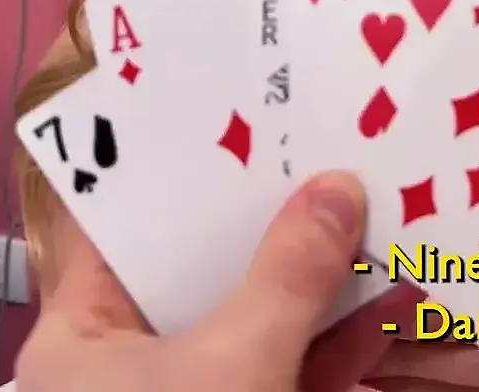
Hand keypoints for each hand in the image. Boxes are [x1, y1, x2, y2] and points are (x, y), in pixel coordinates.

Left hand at [15, 172, 416, 391]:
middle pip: (206, 271)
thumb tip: (337, 188)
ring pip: (261, 321)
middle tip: (334, 148)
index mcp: (83, 338)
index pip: (127, 228)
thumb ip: (290, 277)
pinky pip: (293, 370)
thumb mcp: (235, 364)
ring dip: (325, 279)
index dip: (184, 170)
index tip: (244, 113)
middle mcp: (131, 367)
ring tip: (386, 212)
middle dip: (278, 221)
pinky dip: (341, 343)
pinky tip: (396, 299)